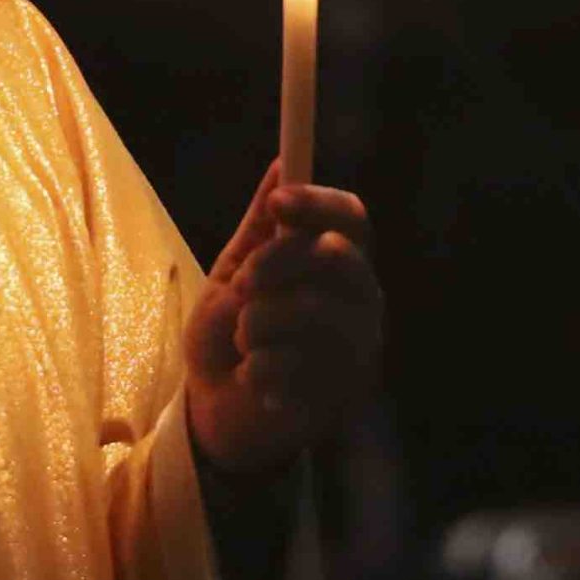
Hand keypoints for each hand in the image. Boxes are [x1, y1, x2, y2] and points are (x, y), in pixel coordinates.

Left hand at [185, 160, 383, 475]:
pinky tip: (257, 383)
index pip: (352, 218)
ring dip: (257, 326)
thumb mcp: (234, 275)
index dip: (319, 203)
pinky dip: (258, 372)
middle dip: (275, 264)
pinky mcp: (345, 394)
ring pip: (312, 311)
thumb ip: (259, 229)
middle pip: (336, 256)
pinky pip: (296, 366)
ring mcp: (359, 348)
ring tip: (245, 343)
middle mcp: (362, 301)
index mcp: (339, 265)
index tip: (279, 202)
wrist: (217, 415)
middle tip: (240, 285)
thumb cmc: (229, 338)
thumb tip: (281, 164)